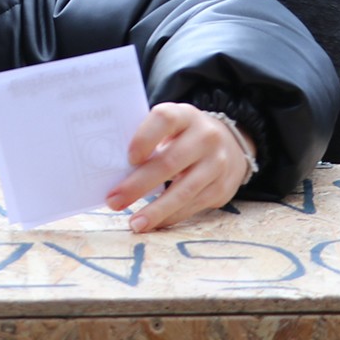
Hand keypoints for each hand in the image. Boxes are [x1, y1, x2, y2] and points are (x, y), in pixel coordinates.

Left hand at [107, 103, 251, 230]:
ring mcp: (217, 163)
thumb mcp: (170, 127)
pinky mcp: (222, 187)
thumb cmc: (183, 136)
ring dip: (155, 210)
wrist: (228, 144)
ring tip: (134, 224)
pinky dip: (170, 217)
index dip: (145, 138)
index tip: (129, 158)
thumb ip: (146, 139)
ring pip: (183, 191)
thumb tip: (111, 168)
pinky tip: (153, 223)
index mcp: (185, 115)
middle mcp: (205, 137)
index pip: (164, 119)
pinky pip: (192, 206)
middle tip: (114, 201)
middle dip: (138, 185)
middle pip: (169, 162)